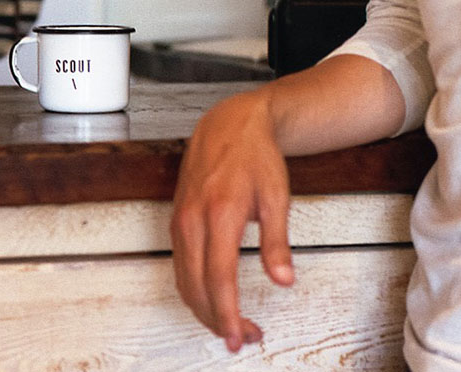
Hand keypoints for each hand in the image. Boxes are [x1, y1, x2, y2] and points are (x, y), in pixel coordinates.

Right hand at [170, 90, 294, 351]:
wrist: (228, 124)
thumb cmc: (254, 155)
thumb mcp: (276, 196)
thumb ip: (277, 241)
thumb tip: (283, 279)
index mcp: (219, 214)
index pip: (219, 278)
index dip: (228, 314)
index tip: (241, 336)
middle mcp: (193, 219)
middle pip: (196, 286)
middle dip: (216, 319)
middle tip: (242, 337)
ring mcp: (181, 220)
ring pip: (183, 279)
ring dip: (203, 308)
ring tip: (230, 323)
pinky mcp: (177, 219)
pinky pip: (179, 265)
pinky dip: (193, 288)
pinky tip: (211, 297)